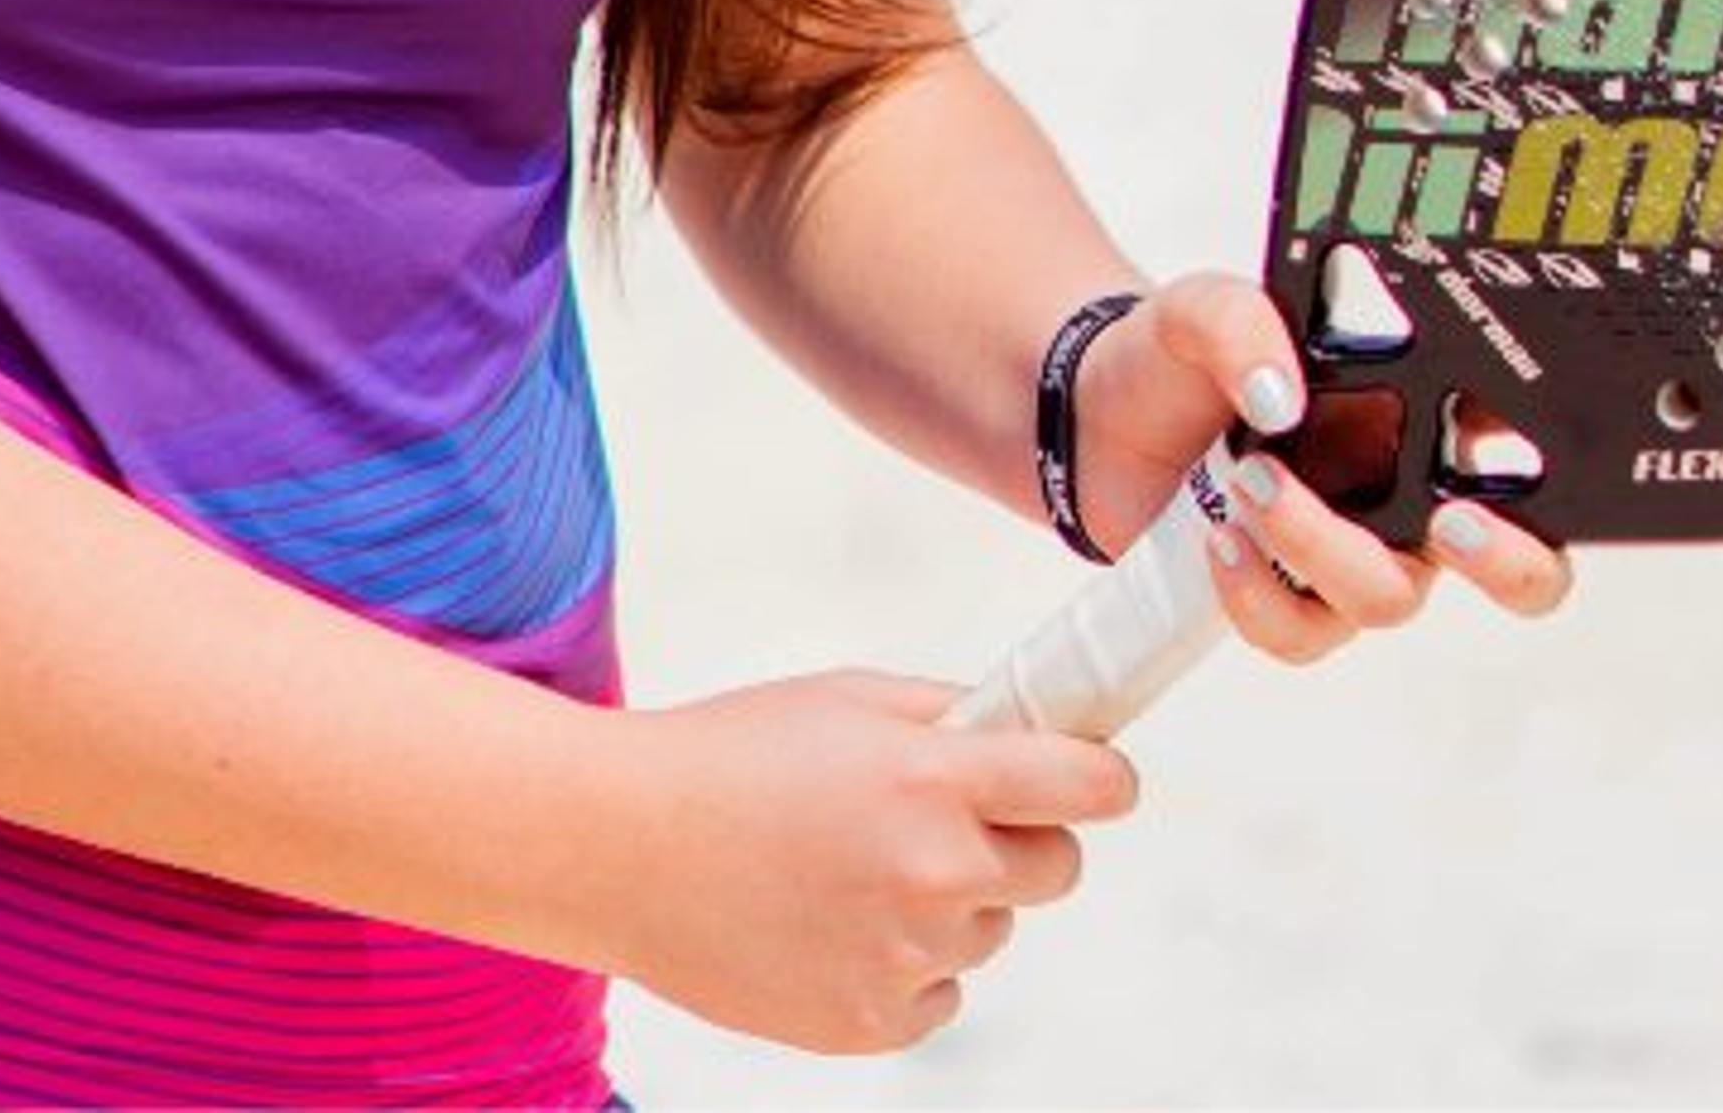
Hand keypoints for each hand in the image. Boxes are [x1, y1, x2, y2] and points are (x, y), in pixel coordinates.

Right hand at [602, 672, 1135, 1052]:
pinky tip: (831, 922)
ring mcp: (903, 958)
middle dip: (1017, 840)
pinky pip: (937, 992)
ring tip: (852, 868)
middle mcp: (933, 873)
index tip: (1097, 779)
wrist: (619, 847)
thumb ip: (950, 714)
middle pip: (1055, 868)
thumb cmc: (727, 756)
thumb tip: (1032, 728)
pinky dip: (903, 964)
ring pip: (989, 932)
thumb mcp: (847, 698)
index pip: (1089, 788)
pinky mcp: (870, 1024)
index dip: (1103, 779)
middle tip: (942, 819)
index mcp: (934, 778)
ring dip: (949, 904)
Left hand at [1068, 272, 1574, 651]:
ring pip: (1390, 598)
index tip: (1513, 443)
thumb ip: (1243, 326)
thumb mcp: (1203, 310)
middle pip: (1516, 565)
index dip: (1556, 461)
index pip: (1521, 446)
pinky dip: (1260, 595)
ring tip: (1251, 484)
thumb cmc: (1171, 356)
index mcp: (1417, 415)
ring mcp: (1350, 555)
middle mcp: (1404, 494)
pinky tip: (1220, 540)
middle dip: (1509, 562)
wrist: (1089, 417)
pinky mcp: (1287, 600)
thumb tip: (1285, 400)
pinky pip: (1302, 634)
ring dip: (1325, 548)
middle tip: (1451, 523)